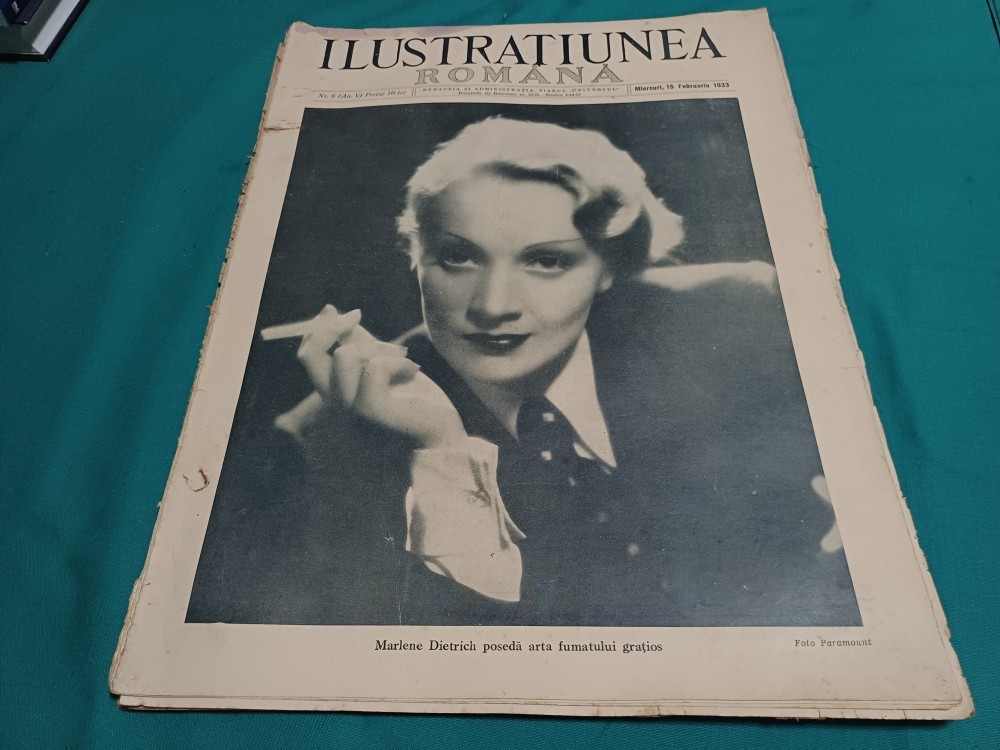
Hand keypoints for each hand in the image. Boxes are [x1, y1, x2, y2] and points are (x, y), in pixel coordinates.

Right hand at [283, 305, 467, 448]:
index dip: (317, 328)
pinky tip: (413, 369)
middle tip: (357, 315)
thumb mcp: (384, 363)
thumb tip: (332, 313)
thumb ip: (360, 343)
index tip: (334, 310)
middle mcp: (338, 404)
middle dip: (331, 326)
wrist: (442, 434)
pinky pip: (374, 368)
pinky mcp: (371, 412)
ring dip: (377, 346)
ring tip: (402, 356)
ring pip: (344, 356)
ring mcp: (351, 410)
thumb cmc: (417, 401)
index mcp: (338, 393)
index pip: (308, 357)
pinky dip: (397, 361)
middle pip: (309, 356)